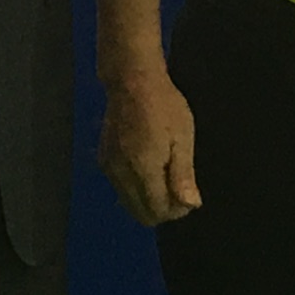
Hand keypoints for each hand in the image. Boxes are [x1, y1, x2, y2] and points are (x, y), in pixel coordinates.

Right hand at [98, 66, 201, 227]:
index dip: (176, 210)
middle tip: (178, 187)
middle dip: (163, 209)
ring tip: (165, 174)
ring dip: (148, 200)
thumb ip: (183, 175)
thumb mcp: (182, 137)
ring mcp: (109, 168)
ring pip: (129, 204)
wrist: (131, 80)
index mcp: (143, 169)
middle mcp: (121, 174)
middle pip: (140, 214)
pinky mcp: (104, 160)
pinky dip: (136, 190)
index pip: (157, 211)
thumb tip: (190, 205)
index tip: (188, 193)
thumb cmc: (164, 105)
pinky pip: (120, 189)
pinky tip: (148, 167)